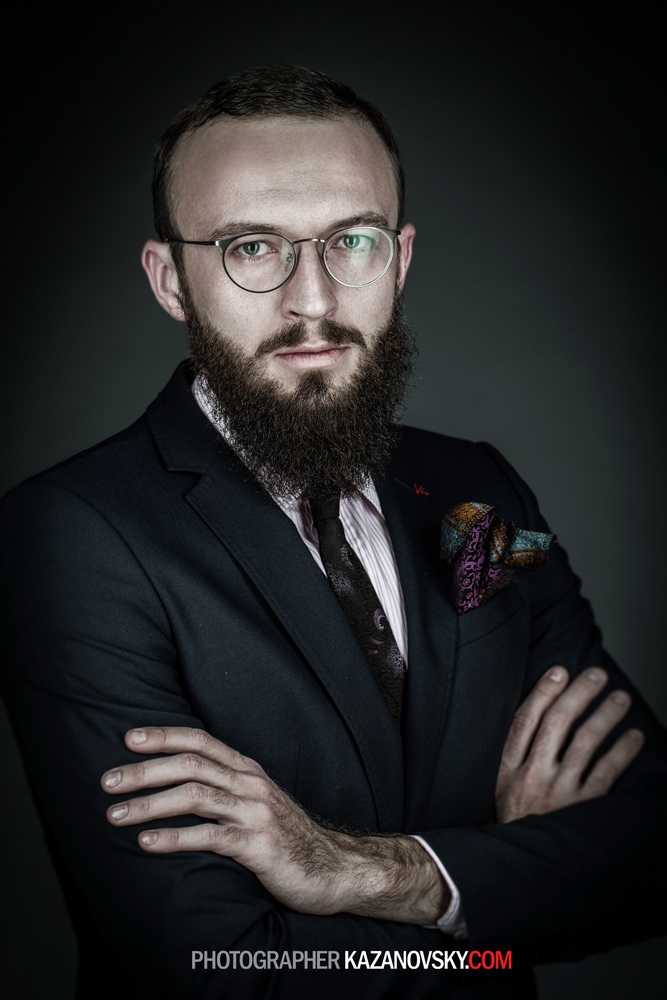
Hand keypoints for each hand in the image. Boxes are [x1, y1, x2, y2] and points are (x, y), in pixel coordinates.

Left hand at [101, 727, 448, 923]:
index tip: (128, 739)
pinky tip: (148, 843)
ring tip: (116, 815)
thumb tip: (175, 783)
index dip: (164, 736)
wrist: (336, 869)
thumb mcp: (256, 803)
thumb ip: (224, 789)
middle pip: (191, 765)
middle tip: (108, 781)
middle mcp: (251, 784)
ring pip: (195, 796)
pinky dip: (175, 838)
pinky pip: (210, 837)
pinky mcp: (259, 845)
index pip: (200, 741)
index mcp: (247, 771)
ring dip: (150, 804)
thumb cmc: (286, 838)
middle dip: (144, 771)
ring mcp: (256, 813)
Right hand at [496, 666, 644, 822]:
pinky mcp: (582, 808)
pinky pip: (607, 772)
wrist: (523, 864)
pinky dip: (623, 751)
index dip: (543, 692)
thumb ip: (516, 754)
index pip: (526, 719)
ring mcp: (558, 792)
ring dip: (606, 715)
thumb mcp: (501, 786)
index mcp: (507, 768)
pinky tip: (634, 736)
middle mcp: (532, 776)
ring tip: (621, 698)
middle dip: (580, 693)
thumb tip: (541, 713)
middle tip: (598, 675)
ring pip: (586, 742)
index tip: (560, 671)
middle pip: (557, 723)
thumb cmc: (515, 819)